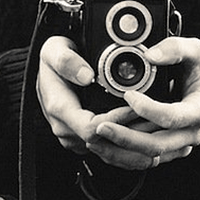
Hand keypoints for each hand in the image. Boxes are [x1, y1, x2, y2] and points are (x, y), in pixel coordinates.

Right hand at [36, 36, 142, 151]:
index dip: (116, 121)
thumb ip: (67, 60)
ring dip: (130, 140)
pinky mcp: (80, 138)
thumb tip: (86, 76)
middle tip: (154, 117)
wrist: (46, 71)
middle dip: (129, 132)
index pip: (91, 128)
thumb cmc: (51, 60)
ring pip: (106, 149)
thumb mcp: (54, 49)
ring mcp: (72, 136)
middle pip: (103, 142)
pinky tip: (141, 131)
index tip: (135, 108)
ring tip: (153, 125)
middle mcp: (65, 128)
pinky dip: (123, 141)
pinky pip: (104, 146)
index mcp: (60, 109)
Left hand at [88, 37, 199, 169]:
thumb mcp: (195, 51)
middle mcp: (191, 134)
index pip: (172, 117)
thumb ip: (175, 48)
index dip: (148, 109)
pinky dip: (122, 155)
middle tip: (100, 126)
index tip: (128, 95)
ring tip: (95, 138)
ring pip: (147, 157)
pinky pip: (143, 160)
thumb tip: (151, 55)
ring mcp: (180, 145)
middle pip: (156, 145)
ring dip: (119, 151)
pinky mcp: (168, 151)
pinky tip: (103, 145)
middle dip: (125, 138)